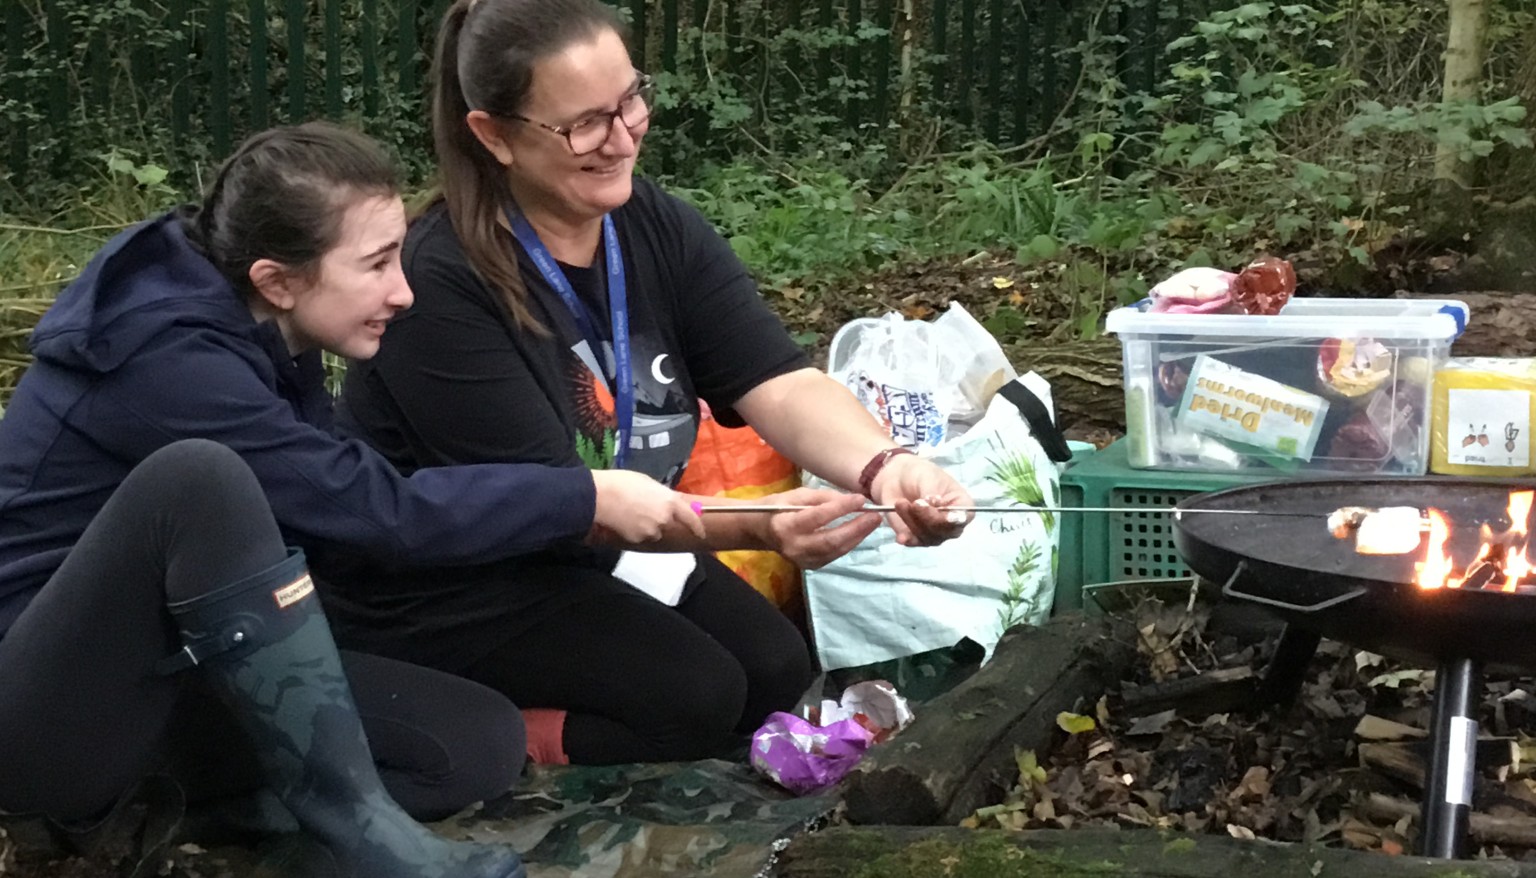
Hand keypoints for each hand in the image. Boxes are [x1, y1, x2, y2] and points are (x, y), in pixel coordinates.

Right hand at [589, 470, 705, 544]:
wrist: (599, 496)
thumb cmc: (622, 482)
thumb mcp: (647, 482)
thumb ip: (662, 495)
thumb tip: (667, 502)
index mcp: (670, 501)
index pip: (690, 518)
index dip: (697, 527)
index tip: (701, 534)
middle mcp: (664, 518)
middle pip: (668, 524)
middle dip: (660, 519)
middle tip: (643, 508)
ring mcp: (651, 531)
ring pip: (654, 532)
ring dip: (647, 526)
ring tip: (630, 512)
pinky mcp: (637, 539)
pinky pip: (640, 537)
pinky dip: (635, 531)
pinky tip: (623, 519)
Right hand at [756, 488, 880, 568]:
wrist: (762, 531)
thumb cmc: (779, 508)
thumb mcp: (797, 495)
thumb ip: (823, 497)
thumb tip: (851, 500)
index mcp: (785, 525)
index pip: (817, 517)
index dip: (840, 508)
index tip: (860, 499)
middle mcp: (794, 547)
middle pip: (831, 540)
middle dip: (856, 528)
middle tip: (875, 516)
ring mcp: (802, 560)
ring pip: (836, 551)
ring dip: (857, 537)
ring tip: (872, 523)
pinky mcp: (810, 566)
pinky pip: (834, 555)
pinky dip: (849, 543)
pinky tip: (859, 532)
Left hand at [868, 453, 973, 546]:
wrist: (897, 478)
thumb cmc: (919, 474)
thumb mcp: (927, 477)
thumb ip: (932, 491)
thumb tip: (934, 503)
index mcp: (962, 504)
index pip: (964, 517)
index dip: (954, 518)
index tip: (938, 507)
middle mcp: (952, 523)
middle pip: (946, 531)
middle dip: (928, 519)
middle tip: (914, 503)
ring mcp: (935, 533)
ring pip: (928, 537)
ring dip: (913, 522)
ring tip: (900, 503)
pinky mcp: (917, 538)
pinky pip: (915, 542)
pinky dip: (908, 538)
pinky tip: (901, 536)